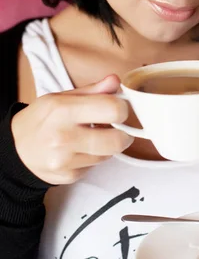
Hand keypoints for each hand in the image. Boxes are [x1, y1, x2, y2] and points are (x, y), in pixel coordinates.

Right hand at [11, 75, 132, 184]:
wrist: (15, 151)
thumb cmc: (40, 120)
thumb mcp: (60, 98)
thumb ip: (91, 91)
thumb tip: (115, 82)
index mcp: (63, 110)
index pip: (112, 109)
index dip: (122, 108)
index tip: (119, 108)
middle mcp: (64, 137)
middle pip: (117, 140)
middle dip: (123, 133)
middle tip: (117, 128)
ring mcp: (66, 161)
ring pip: (108, 155)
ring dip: (107, 146)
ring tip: (93, 137)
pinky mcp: (69, 176)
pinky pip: (95, 166)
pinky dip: (93, 158)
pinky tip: (80, 151)